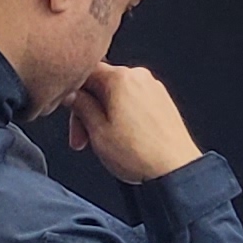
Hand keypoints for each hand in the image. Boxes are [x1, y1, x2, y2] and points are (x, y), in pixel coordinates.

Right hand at [63, 63, 201, 183]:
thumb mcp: (97, 132)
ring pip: (117, 94)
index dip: (70, 92)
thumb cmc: (141, 155)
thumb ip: (80, 107)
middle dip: (87, 109)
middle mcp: (139, 77)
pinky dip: (122, 115)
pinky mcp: (163, 101)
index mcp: (120, 78)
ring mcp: (154, 88)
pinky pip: (134, 101)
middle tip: (82, 138)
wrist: (176, 170)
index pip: (85, 71)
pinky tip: (121, 138)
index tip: (66, 111)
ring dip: (103, 114)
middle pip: (101, 84)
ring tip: (102, 142)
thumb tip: (70, 94)